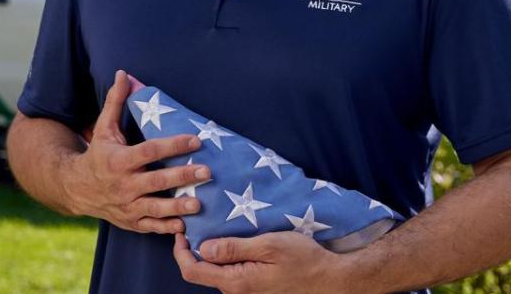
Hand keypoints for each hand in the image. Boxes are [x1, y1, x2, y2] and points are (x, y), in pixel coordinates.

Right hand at [66, 69, 210, 233]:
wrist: (77, 188)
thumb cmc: (97, 154)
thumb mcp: (103, 128)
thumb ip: (115, 101)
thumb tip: (123, 73)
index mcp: (119, 160)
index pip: (149, 151)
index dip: (172, 145)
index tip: (195, 140)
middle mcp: (123, 184)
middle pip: (156, 180)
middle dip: (182, 176)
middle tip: (206, 172)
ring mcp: (127, 205)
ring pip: (155, 207)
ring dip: (177, 207)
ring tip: (199, 203)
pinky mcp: (131, 221)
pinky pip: (151, 226)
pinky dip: (167, 228)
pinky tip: (185, 226)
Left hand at [173, 231, 356, 293]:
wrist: (329, 279)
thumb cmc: (303, 260)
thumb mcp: (268, 246)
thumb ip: (234, 248)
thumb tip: (203, 248)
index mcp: (236, 281)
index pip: (193, 271)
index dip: (180, 252)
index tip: (181, 230)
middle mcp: (237, 290)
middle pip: (201, 271)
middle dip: (192, 249)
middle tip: (194, 223)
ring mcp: (246, 290)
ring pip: (216, 271)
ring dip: (209, 251)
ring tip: (212, 226)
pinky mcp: (254, 286)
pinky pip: (230, 271)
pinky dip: (223, 256)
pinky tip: (230, 239)